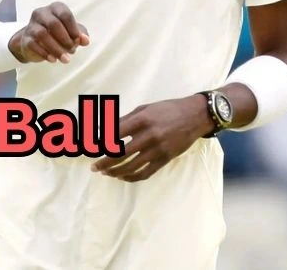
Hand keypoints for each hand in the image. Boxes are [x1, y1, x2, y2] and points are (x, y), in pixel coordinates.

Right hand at [8, 2, 89, 63]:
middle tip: (72, 50)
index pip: (65, 14)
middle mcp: (41, 13)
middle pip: (53, 23)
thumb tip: (85, 41)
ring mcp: (31, 25)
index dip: (73, 28)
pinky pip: (33, 44)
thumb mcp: (71, 32)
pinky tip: (53, 60)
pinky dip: (45, 53)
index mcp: (55, 8)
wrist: (35, 43)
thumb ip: (80, 34)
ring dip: (56, 48)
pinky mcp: (25, 38)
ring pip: (42, 34)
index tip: (78, 40)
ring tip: (66, 59)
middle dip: (65, 39)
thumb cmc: (57, 34)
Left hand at [91, 95, 211, 181]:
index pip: (115, 134)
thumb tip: (105, 130)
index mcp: (141, 120)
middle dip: (104, 163)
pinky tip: (123, 177)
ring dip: (116, 172)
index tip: (90, 148)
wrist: (195, 116)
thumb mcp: (144, 109)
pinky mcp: (165, 159)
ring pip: (132, 166)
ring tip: (105, 173)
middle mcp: (149, 136)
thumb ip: (125, 120)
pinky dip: (132, 177)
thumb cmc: (167, 109)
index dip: (101, 143)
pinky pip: (146, 173)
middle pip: (121, 154)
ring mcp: (158, 149)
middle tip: (93, 168)